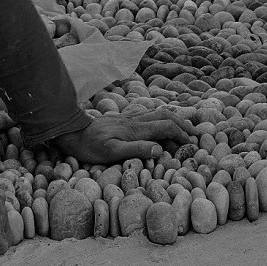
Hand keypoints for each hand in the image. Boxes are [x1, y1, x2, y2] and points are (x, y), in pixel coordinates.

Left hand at [51, 110, 193, 164]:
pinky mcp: (123, 120)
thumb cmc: (89, 146)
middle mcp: (135, 121)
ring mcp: (129, 119)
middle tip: (195, 133)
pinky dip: (160, 117)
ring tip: (183, 126)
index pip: (166, 127)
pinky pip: (147, 115)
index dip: (182, 134)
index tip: (192, 143)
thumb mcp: (112, 152)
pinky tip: (159, 123)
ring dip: (173, 118)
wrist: (71, 133)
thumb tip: (160, 150)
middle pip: (165, 115)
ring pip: (157, 113)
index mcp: (135, 130)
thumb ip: (136, 149)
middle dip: (182, 122)